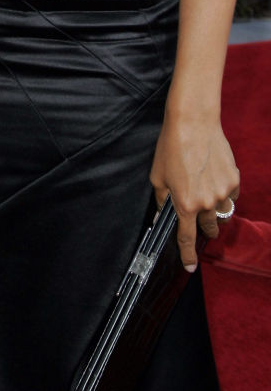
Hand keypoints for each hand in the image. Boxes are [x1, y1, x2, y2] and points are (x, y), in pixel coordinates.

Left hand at [150, 114, 239, 269]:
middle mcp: (206, 203)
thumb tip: (163, 215)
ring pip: (221, 212)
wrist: (193, 123)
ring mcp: (222, 193)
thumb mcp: (157, 175)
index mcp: (184, 204)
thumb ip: (162, 199)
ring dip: (214, 209)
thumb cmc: (171, 147)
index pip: (187, 238)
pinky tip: (212, 175)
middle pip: (208, 228)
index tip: (190, 267)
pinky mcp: (234, 180)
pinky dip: (222, 191)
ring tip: (204, 189)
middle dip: (203, 227)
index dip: (188, 256)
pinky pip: (230, 195)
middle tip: (197, 216)